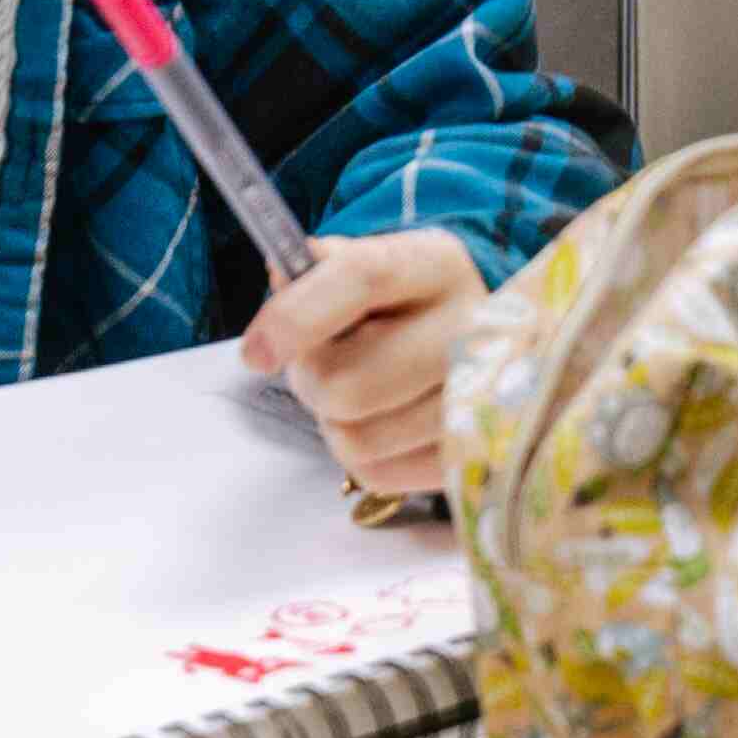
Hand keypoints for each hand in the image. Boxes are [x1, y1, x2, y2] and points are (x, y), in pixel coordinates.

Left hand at [246, 227, 484, 500]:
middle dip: (310, 381)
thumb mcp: (372, 263)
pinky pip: (377, 474)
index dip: (295, 317)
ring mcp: (479, 398)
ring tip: (358, 393)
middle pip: (345, 385)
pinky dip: (364, 455)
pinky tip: (383, 422)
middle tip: (321, 365)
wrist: (484, 341)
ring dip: (335, 422)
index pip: (361, 279)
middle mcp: (471, 327)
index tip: (253, 354)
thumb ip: (318, 267)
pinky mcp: (468, 453)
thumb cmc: (407, 303)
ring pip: (356, 439)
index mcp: (436, 265)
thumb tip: (281, 275)